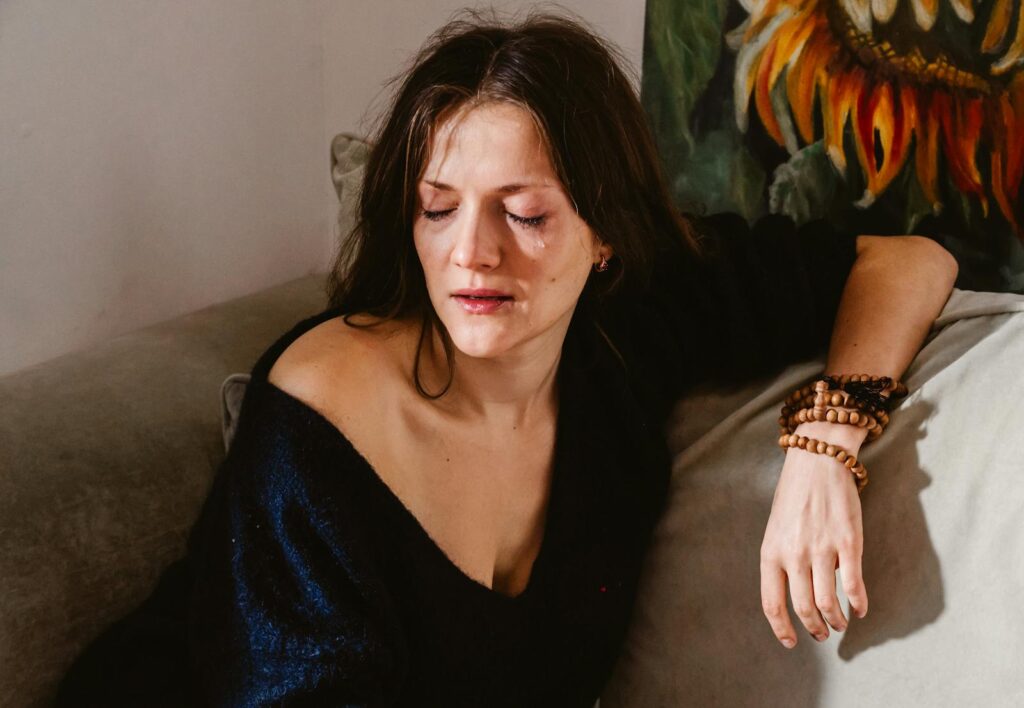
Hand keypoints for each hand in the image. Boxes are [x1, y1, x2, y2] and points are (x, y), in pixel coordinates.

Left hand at [760, 421, 869, 646]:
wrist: (817, 462)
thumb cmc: (794, 496)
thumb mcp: (776, 529)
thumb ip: (781, 560)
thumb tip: (793, 593)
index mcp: (770, 552)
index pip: (771, 603)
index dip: (781, 628)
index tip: (792, 642)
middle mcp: (794, 554)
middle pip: (803, 608)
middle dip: (814, 628)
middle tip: (822, 634)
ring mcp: (822, 550)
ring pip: (829, 602)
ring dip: (836, 620)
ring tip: (840, 623)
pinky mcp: (849, 543)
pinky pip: (854, 584)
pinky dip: (859, 603)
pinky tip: (860, 608)